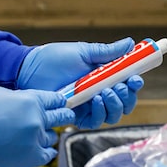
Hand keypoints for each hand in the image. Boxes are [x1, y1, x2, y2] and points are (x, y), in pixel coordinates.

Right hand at [0, 86, 74, 166]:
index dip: (58, 101)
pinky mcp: (31, 158)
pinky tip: (45, 148)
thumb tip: (27, 102)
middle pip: (60, 116)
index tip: (61, 102)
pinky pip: (48, 154)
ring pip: (52, 136)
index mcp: (31, 101)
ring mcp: (36, 139)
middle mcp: (38, 119)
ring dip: (48, 134)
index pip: (54, 99)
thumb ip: (19, 98)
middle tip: (66, 115)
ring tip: (42, 134)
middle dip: (63, 115)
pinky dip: (47, 151)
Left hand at [17, 38, 143, 128]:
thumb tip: (130, 44)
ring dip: (114, 105)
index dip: (134, 85)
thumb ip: (107, 52)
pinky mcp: (77, 116)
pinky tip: (94, 101)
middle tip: (118, 87)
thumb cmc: (55, 59)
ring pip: (112, 115)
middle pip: (124, 104)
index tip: (135, 80)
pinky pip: (95, 121)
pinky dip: (99, 113)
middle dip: (126, 97)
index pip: (127, 85)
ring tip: (104, 93)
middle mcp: (99, 93)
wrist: (31, 69)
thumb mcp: (84, 52)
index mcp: (104, 77)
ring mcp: (89, 106)